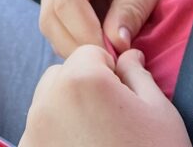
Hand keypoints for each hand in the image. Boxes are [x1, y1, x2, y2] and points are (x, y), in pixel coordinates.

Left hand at [19, 46, 190, 146]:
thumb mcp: (159, 111)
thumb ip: (138, 74)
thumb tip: (128, 56)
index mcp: (81, 81)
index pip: (90, 54)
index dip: (111, 72)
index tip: (125, 99)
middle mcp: (47, 103)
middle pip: (61, 75)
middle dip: (83, 87)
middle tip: (112, 120)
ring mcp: (33, 134)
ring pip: (47, 104)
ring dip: (67, 111)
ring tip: (98, 140)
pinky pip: (40, 133)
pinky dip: (56, 138)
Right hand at [39, 0, 192, 56]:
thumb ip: (132, 7)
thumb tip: (114, 46)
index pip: (66, 2)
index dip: (87, 37)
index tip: (115, 60)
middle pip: (52, 15)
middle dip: (80, 45)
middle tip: (114, 68)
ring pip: (54, 21)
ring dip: (80, 43)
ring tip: (115, 58)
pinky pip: (66, 18)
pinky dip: (84, 36)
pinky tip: (110, 45)